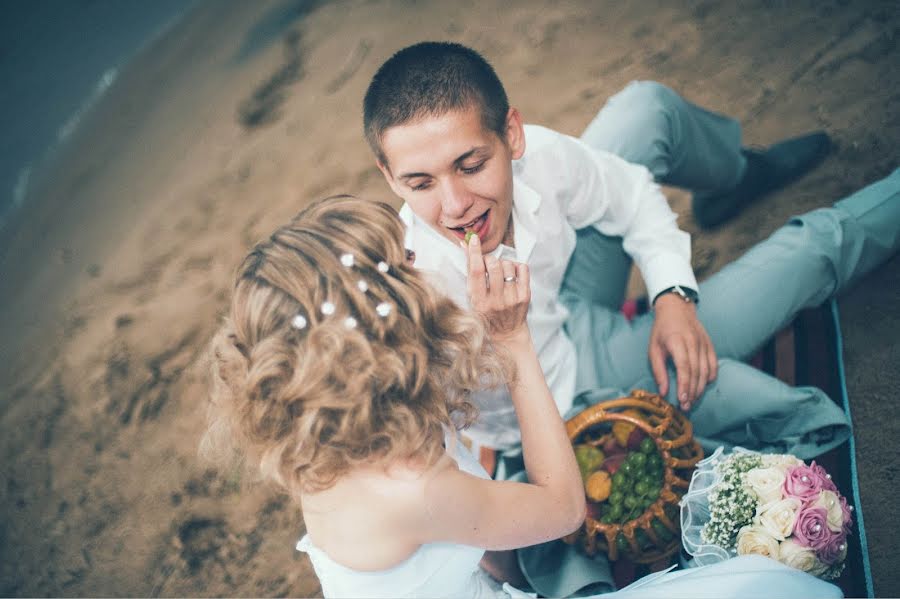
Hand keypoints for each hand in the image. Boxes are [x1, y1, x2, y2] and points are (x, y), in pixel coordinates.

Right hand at [463, 234, 530, 342]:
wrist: (506, 334)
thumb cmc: (486, 314)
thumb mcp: (473, 298)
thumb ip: (471, 273)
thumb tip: (466, 246)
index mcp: (479, 302)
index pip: (476, 272)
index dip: (474, 253)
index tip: (474, 239)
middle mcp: (496, 301)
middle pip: (493, 266)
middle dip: (489, 259)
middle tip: (488, 264)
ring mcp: (512, 299)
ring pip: (508, 265)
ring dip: (503, 263)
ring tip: (500, 272)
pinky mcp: (525, 296)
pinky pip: (522, 268)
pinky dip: (516, 266)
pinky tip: (511, 274)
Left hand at [648, 294, 717, 410]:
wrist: (676, 309)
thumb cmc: (661, 331)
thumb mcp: (653, 349)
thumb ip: (658, 371)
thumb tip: (663, 392)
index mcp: (677, 341)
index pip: (684, 367)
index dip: (684, 385)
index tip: (682, 400)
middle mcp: (693, 342)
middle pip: (696, 372)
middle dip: (692, 391)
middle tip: (686, 406)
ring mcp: (703, 343)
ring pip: (706, 370)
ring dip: (700, 388)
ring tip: (693, 400)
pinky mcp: (710, 344)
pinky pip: (714, 364)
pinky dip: (710, 376)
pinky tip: (704, 386)